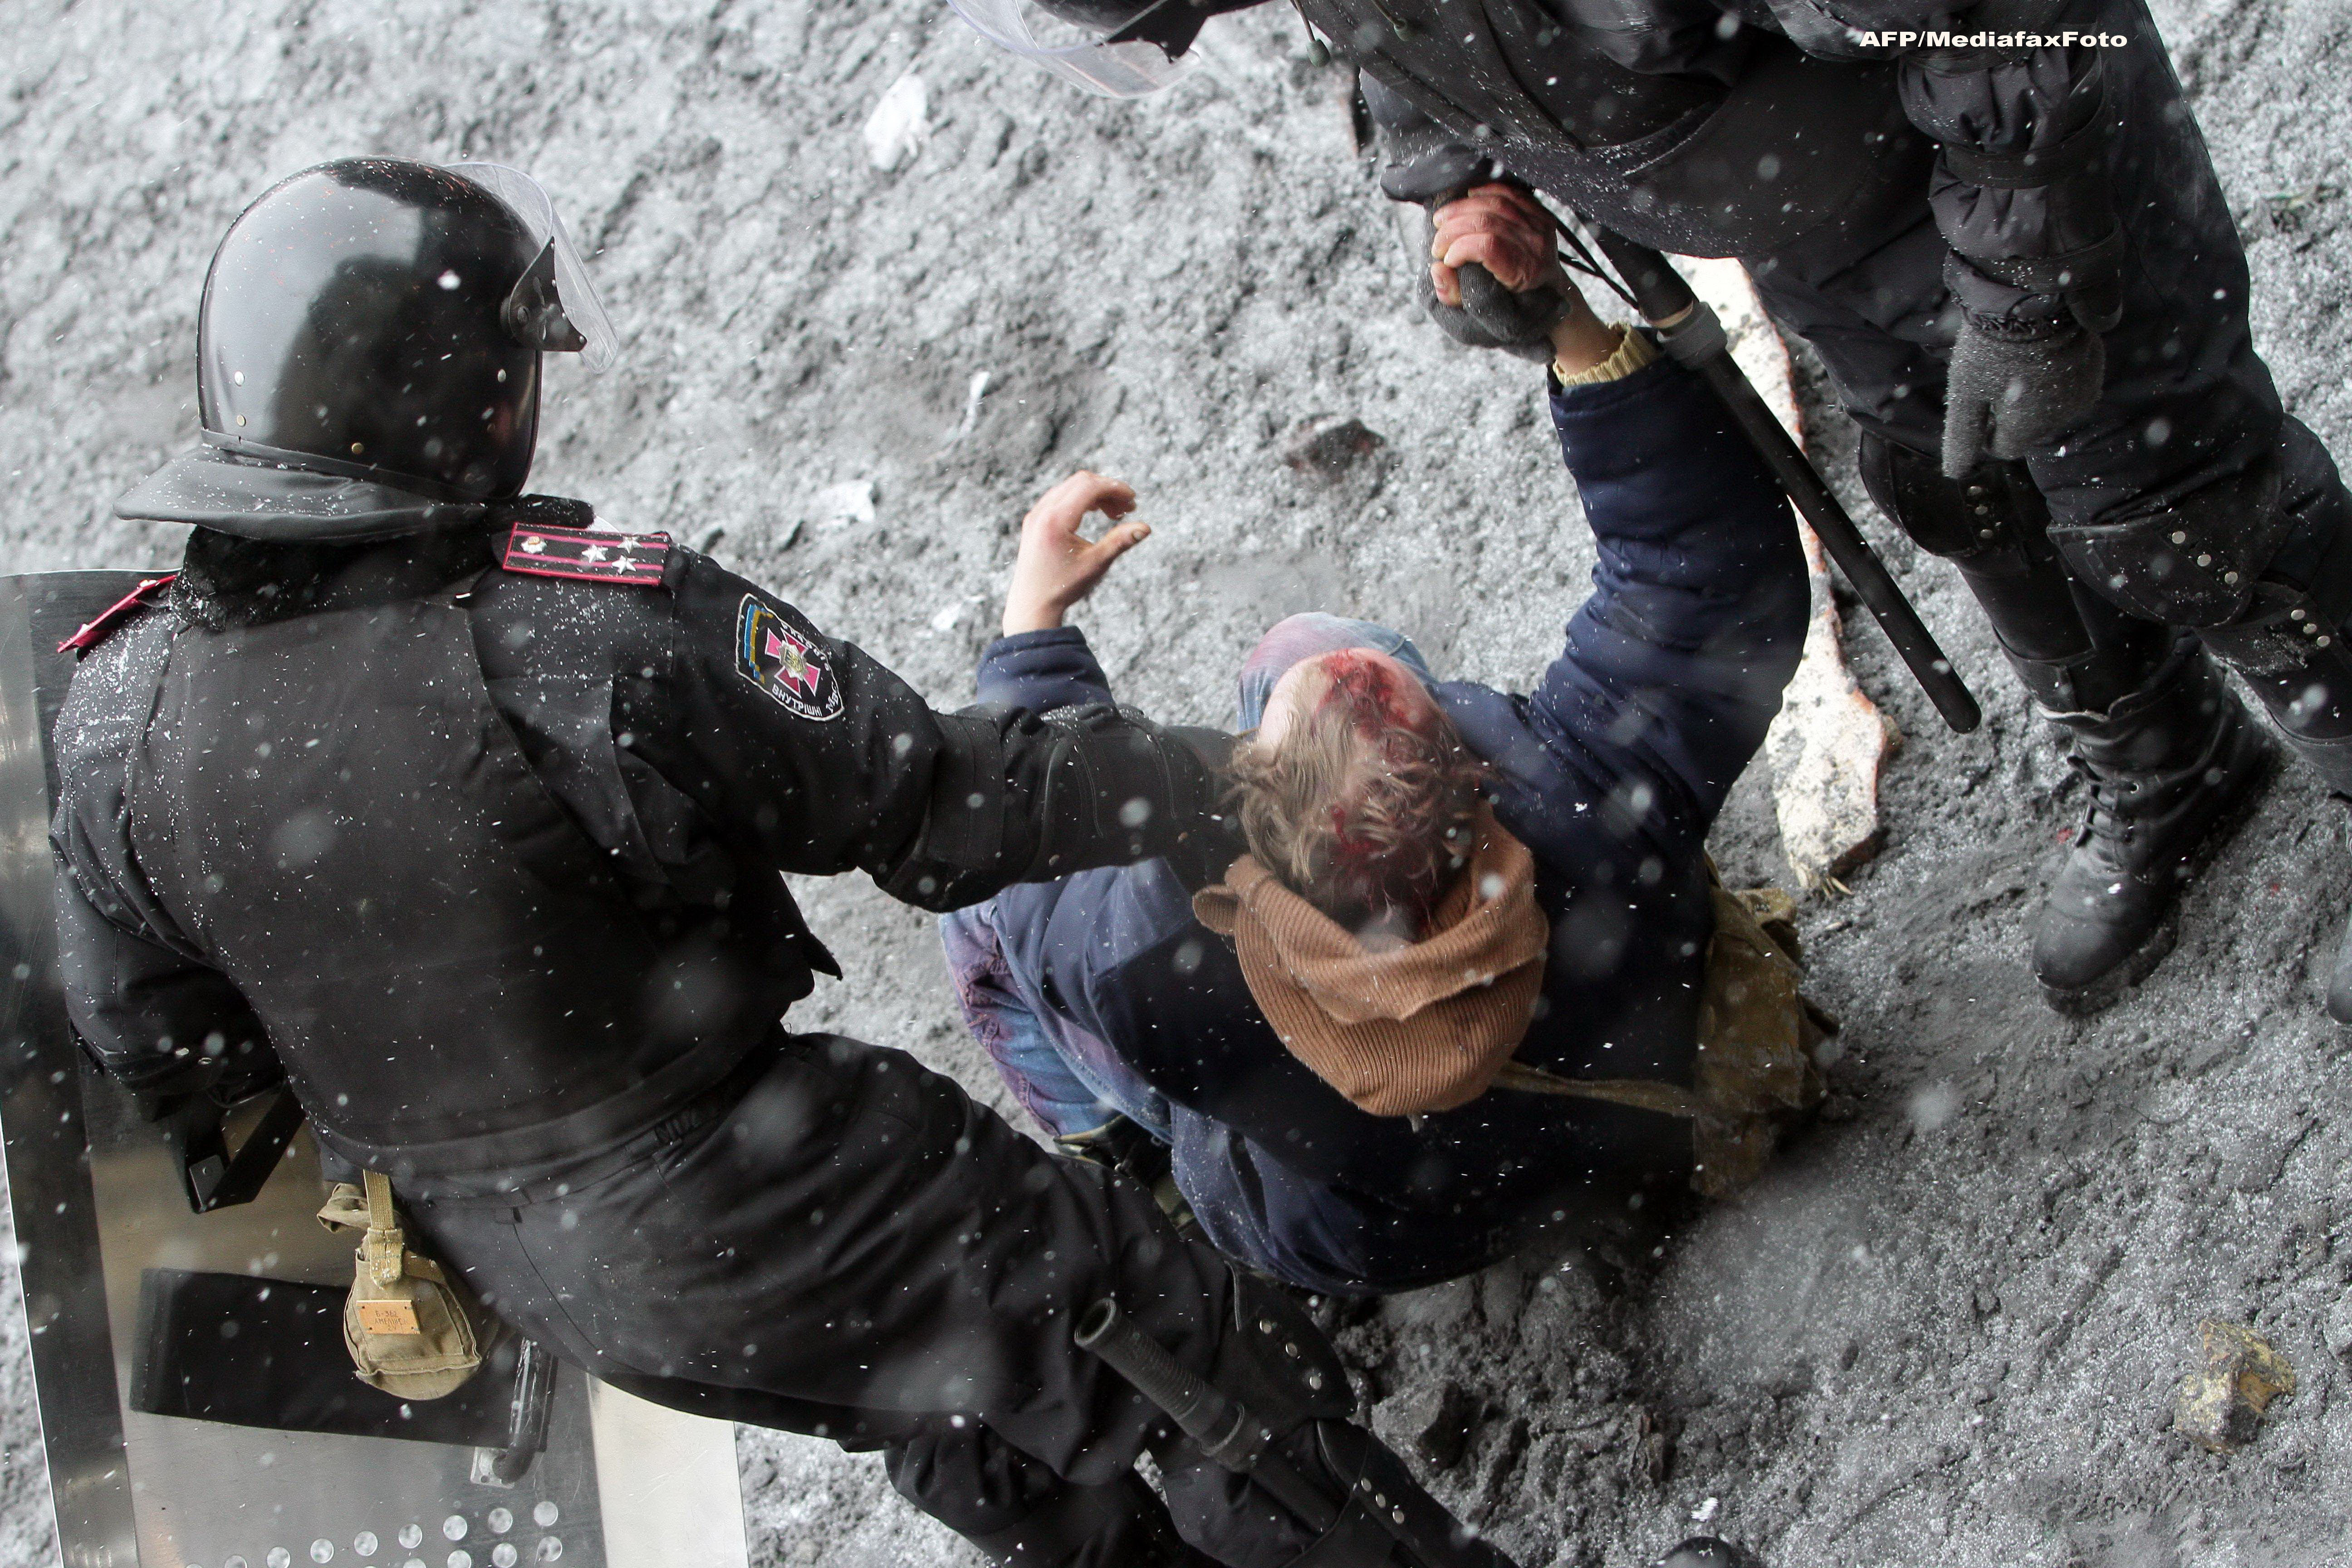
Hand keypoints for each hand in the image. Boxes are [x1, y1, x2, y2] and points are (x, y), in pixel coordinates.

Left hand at [1002, 471, 1151, 635]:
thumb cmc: (1063, 587)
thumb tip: (1146, 528)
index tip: (1133, 501)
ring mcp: (1036, 514)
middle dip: (1108, 489)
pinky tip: (1096, 513)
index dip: (1115, 488)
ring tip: (1115, 514)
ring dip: (1095, 493)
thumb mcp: (1096, 564)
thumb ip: (1120, 542)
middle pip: (1081, 481)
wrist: (1032, 604)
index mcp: (1055, 521)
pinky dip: (1080, 499)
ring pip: (1070, 487)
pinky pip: (1060, 496)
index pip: (1089, 487)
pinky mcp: (1035, 519)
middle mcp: (1042, 512)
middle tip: (1128, 508)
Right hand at [1418, 184, 1613, 370]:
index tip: (1445, 259)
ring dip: (1460, 209)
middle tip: (1437, 244)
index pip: (1488, 246)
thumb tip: (1437, 268)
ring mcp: (1540, 226)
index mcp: (1525, 272)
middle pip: (1487, 221)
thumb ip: (1455, 294)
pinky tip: (1464, 202)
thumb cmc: (1509, 302)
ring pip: (1494, 202)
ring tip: (1441, 221)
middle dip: (1452, 230)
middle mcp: (1536, 246)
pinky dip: (1481, 193)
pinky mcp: (1539, 211)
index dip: (1459, 248)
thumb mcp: (1480, 311)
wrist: (1547, 291)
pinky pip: (1506, 191)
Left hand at [1941, 317, 2104, 476]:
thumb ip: (1962, 437)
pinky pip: (2068, 383)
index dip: (1986, 430)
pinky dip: (2053, 374)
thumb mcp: (1965, 395)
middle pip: (2027, 428)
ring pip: (2049, 406)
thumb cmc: (1991, 348)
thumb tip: (1955, 473)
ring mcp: (2083, 391)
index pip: (2004, 448)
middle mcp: (2062, 417)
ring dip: (2033, 393)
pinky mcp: (2094, 366)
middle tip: (1996, 376)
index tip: (1979, 403)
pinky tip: (2039, 351)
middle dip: (2010, 412)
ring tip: (2018, 361)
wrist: (2033, 296)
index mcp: (2029, 428)